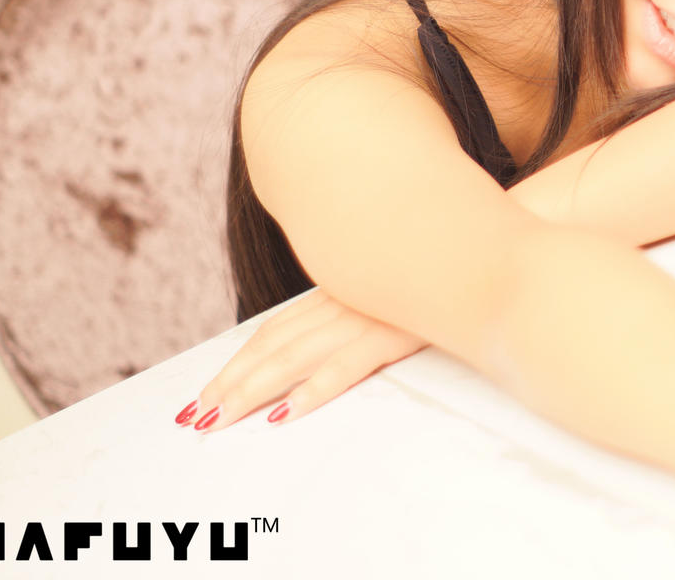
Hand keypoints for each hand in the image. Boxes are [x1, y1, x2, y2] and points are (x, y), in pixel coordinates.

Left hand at [174, 287, 428, 433]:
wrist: (477, 253)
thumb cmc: (433, 275)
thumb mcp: (382, 286)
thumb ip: (351, 307)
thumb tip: (319, 343)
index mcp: (333, 293)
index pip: (271, 332)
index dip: (234, 363)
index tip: (205, 393)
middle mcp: (339, 302)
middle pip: (271, 347)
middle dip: (231, 383)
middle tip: (197, 417)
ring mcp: (363, 316)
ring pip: (293, 358)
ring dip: (253, 391)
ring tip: (222, 419)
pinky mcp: (391, 333)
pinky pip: (344, 365)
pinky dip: (313, 389)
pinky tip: (287, 412)